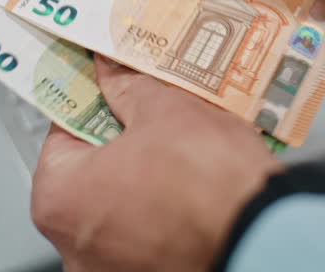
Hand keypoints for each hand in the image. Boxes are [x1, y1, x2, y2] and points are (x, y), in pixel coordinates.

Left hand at [31, 56, 281, 271]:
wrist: (265, 238)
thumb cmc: (211, 187)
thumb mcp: (165, 110)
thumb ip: (128, 87)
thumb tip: (113, 73)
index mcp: (58, 199)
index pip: (62, 133)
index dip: (93, 103)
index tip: (111, 90)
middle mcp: (75, 246)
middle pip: (92, 173)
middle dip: (124, 142)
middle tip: (155, 118)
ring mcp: (111, 269)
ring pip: (124, 206)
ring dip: (147, 179)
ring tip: (183, 153)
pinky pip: (150, 233)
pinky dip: (167, 212)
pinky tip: (194, 189)